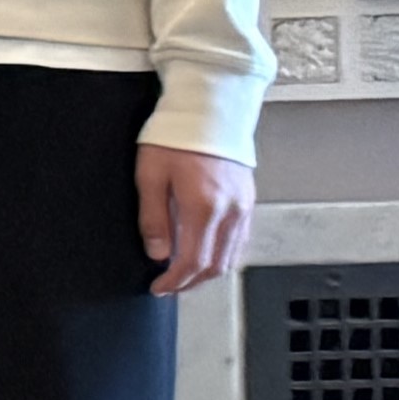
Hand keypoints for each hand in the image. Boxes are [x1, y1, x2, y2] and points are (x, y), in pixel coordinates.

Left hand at [139, 144, 254, 295]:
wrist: (208, 111)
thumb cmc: (175, 138)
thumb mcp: (150, 176)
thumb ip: (153, 219)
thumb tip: (158, 253)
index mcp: (203, 207)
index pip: (193, 261)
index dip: (175, 281)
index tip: (159, 288)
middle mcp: (229, 212)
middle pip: (216, 265)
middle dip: (191, 283)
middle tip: (170, 287)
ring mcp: (243, 207)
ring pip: (231, 256)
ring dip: (208, 272)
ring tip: (184, 275)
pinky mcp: (248, 200)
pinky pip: (240, 240)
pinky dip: (223, 255)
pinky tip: (206, 253)